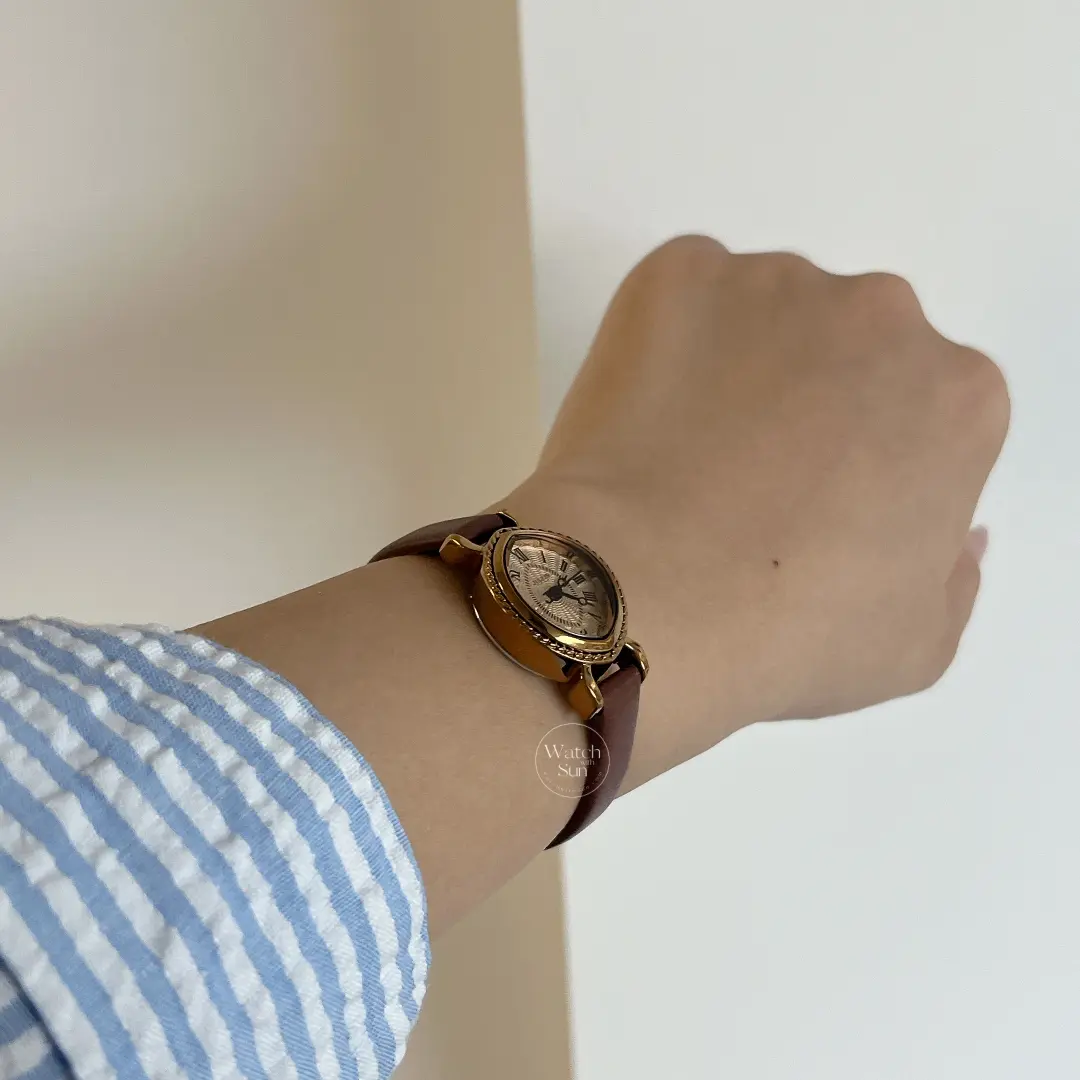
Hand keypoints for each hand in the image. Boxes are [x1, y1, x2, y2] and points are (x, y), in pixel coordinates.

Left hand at [506, 236, 1009, 789]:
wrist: (648, 595)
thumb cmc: (788, 634)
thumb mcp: (916, 643)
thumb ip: (952, 571)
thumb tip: (953, 527)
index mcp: (958, 397)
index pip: (919, 416)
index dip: (862, 467)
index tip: (812, 510)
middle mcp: (884, 315)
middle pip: (849, 351)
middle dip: (808, 403)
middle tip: (743, 482)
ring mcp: (777, 283)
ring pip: (762, 317)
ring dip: (736, 367)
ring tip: (681, 457)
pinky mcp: (681, 273)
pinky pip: (681, 298)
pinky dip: (663, 341)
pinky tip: (639, 417)